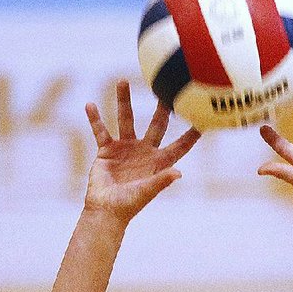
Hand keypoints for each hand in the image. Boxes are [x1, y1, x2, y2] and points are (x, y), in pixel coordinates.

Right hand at [84, 80, 200, 223]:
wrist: (105, 210)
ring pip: (125, 120)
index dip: (191, 136)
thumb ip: (161, 181)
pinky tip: (90, 105)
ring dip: (123, 101)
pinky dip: (95, 119)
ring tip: (122, 81)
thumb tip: (179, 173)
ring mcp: (125, 148)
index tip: (202, 121)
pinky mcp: (106, 150)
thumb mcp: (147, 192)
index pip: (179, 146)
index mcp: (158, 162)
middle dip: (161, 109)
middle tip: (166, 90)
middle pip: (156, 125)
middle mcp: (144, 151)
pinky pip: (100, 131)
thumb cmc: (129, 205)